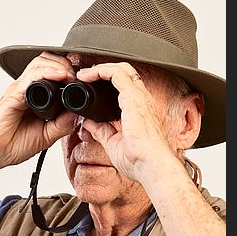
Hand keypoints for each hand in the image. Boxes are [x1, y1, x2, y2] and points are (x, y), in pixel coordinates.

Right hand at [0, 52, 76, 168]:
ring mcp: (19, 90)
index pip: (52, 72)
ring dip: (59, 65)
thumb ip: (62, 124)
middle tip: (78, 76)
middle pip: (47, 61)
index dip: (69, 71)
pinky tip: (60, 76)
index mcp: (35, 96)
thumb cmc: (11, 145)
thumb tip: (78, 113)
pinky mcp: (13, 95)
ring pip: (40, 63)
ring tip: (71, 75)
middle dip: (66, 63)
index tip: (82, 80)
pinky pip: (31, 77)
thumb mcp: (46, 136)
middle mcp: (26, 89)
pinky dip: (47, 73)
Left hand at [76, 62, 174, 181]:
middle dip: (103, 70)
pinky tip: (88, 76)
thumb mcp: (114, 143)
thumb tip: (89, 123)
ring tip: (84, 74)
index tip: (89, 84)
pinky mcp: (134, 98)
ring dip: (100, 68)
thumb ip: (102, 131)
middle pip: (125, 73)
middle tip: (85, 77)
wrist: (152, 166)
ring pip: (122, 68)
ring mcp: (140, 97)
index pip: (125, 86)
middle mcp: (143, 100)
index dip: (107, 80)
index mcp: (140, 110)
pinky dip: (101, 70)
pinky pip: (117, 73)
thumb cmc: (140, 160)